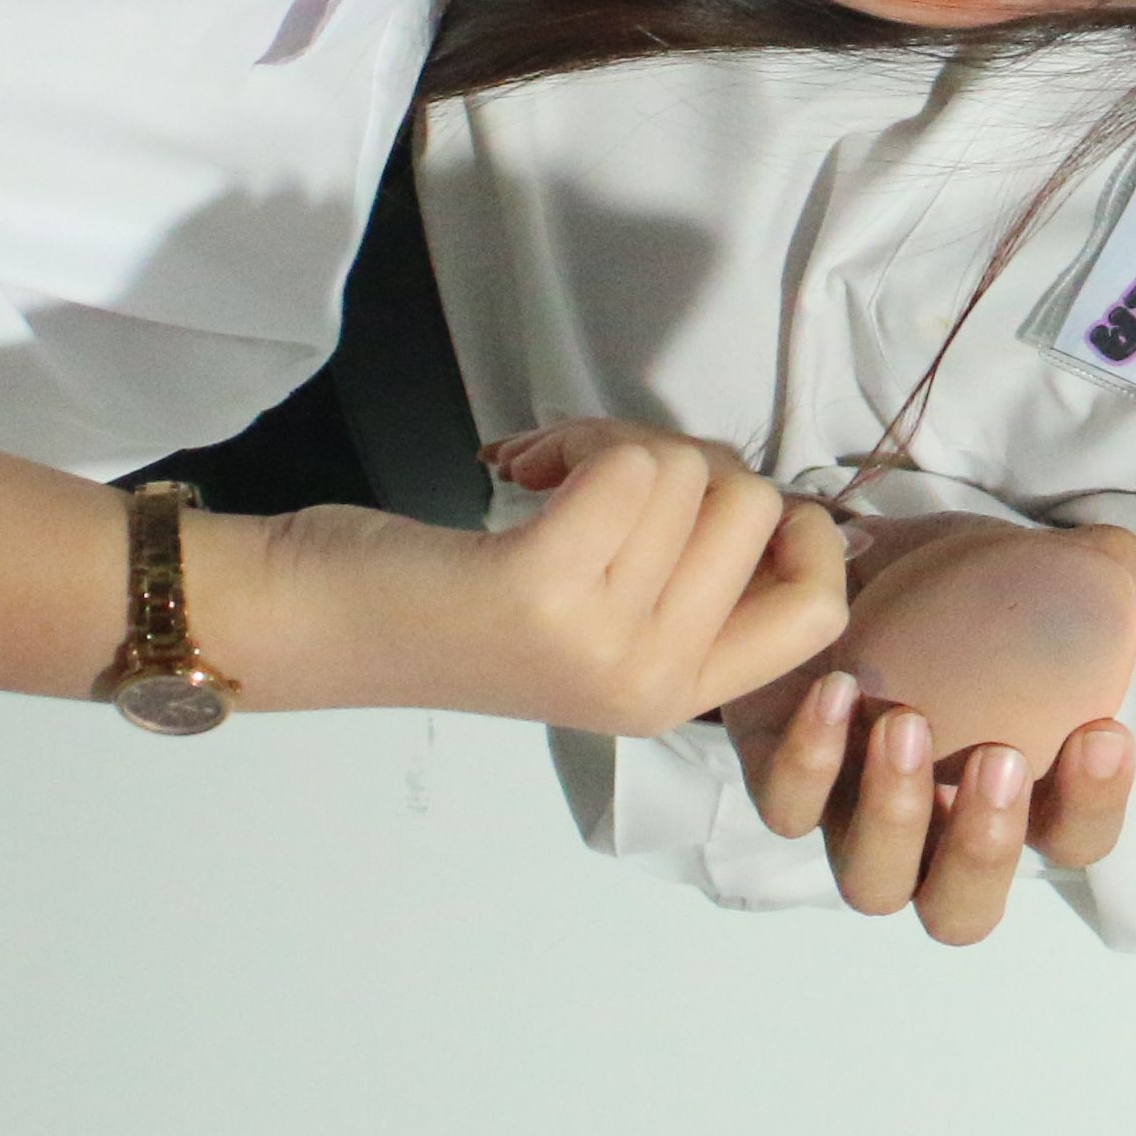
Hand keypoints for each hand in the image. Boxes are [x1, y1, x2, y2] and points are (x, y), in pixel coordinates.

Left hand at [252, 421, 844, 732]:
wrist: (317, 626)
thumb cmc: (456, 609)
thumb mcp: (600, 623)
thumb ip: (687, 580)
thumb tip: (784, 503)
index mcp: (675, 696)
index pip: (817, 611)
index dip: (804, 534)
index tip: (725, 501)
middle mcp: (651, 683)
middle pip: (753, 508)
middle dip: (686, 461)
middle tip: (601, 482)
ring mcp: (601, 643)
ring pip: (688, 473)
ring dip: (617, 442)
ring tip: (550, 476)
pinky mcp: (542, 590)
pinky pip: (629, 467)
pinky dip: (577, 440)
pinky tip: (525, 468)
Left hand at [729, 514, 1135, 943]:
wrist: (841, 565)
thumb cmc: (951, 585)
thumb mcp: (1025, 568)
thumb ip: (1090, 570)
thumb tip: (1123, 567)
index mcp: (1011, 798)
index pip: (1072, 840)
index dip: (1094, 806)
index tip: (1101, 731)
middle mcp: (931, 835)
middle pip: (961, 911)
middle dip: (984, 848)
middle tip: (997, 760)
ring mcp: (851, 819)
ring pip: (873, 882)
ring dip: (896, 813)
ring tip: (906, 724)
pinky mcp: (782, 780)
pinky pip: (789, 807)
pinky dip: (811, 762)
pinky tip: (835, 690)